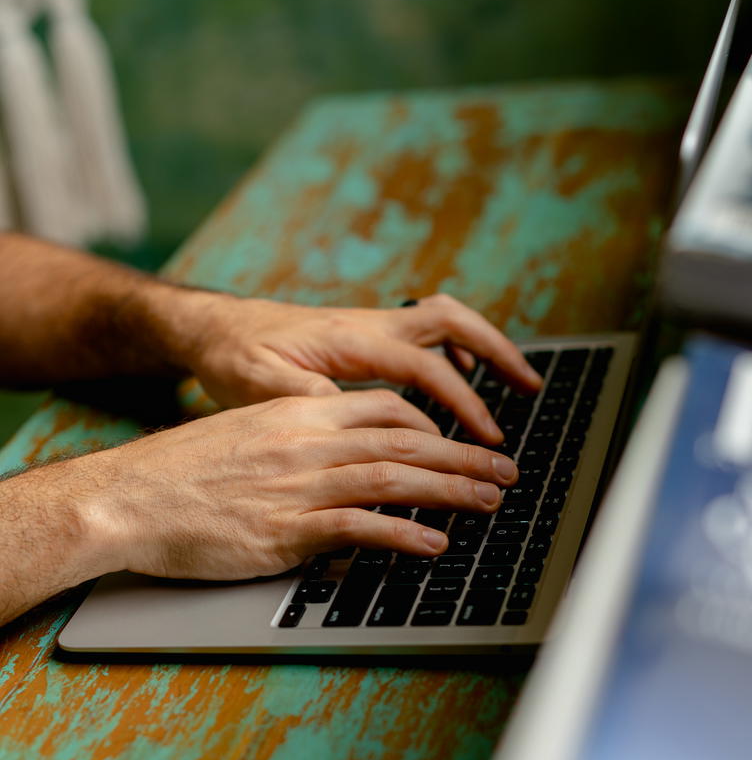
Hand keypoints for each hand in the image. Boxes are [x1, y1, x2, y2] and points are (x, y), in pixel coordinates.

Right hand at [90, 388, 517, 581]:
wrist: (124, 498)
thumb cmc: (175, 475)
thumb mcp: (241, 440)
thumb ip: (293, 446)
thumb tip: (333, 465)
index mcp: (296, 415)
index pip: (383, 408)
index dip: (431, 427)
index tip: (459, 443)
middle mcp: (305, 442)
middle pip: (404, 442)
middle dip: (464, 457)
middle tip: (506, 472)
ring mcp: (298, 486)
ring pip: (394, 478)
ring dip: (451, 491)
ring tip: (492, 503)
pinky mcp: (285, 531)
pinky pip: (359, 527)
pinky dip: (403, 534)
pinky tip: (434, 544)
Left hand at [167, 290, 541, 443]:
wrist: (213, 328)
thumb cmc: (232, 358)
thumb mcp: (258, 387)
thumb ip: (308, 403)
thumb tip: (357, 423)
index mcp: (349, 340)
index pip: (423, 366)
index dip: (462, 401)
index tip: (486, 436)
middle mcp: (368, 325)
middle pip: (451, 322)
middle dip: (498, 351)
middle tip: (531, 387)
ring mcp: (369, 327)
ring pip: (443, 324)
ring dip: (483, 349)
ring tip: (516, 383)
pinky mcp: (364, 338)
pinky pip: (423, 337)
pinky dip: (452, 355)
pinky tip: (458, 382)